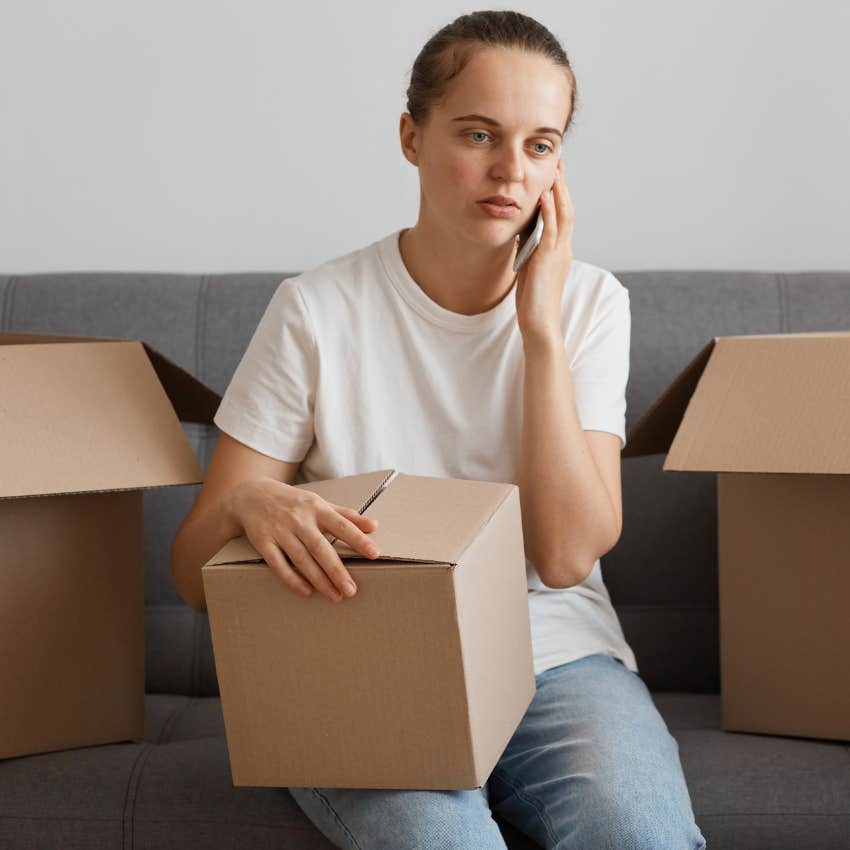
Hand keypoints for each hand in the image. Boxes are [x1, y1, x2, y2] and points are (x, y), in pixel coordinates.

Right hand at [230, 477, 380, 602]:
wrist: (251, 495)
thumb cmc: (293, 502)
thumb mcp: (319, 502)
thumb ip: (346, 515)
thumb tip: (374, 526)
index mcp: (316, 508)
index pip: (341, 525)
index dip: (358, 540)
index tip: (374, 554)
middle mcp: (299, 519)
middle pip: (320, 548)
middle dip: (337, 570)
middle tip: (351, 590)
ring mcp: (280, 531)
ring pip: (301, 559)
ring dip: (319, 580)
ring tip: (336, 596)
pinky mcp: (263, 542)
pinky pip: (278, 564)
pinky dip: (292, 579)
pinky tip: (306, 591)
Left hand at [514, 158, 574, 347]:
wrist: (540, 324)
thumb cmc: (533, 301)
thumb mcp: (530, 269)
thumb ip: (529, 250)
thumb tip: (520, 232)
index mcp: (560, 251)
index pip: (563, 217)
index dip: (560, 195)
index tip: (555, 175)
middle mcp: (563, 249)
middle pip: (567, 210)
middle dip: (562, 186)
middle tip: (558, 163)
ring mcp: (558, 254)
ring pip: (563, 216)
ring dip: (559, 192)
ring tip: (554, 170)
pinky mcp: (548, 260)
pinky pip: (550, 231)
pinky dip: (549, 211)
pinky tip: (544, 196)